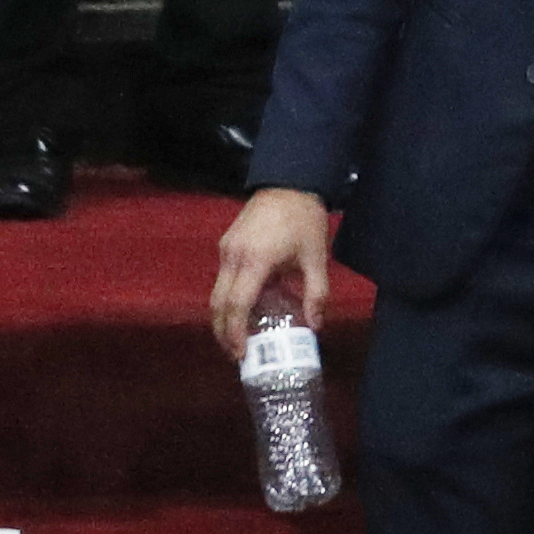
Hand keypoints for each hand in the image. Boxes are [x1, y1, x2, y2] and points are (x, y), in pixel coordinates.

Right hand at [210, 185, 331, 356]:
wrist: (289, 180)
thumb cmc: (304, 219)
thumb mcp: (316, 258)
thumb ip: (316, 294)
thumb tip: (315, 326)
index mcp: (255, 261)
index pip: (237, 305)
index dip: (236, 332)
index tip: (241, 353)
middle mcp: (233, 256)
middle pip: (218, 304)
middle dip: (224, 332)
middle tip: (236, 353)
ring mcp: (226, 248)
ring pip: (217, 292)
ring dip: (224, 317)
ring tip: (239, 337)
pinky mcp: (226, 243)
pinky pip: (222, 278)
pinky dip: (229, 298)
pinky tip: (246, 309)